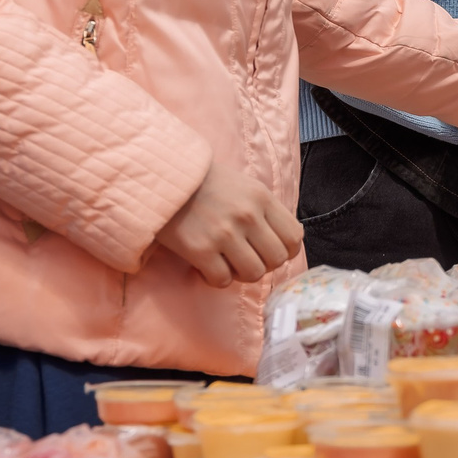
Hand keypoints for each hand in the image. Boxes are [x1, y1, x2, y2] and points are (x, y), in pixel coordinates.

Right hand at [153, 157, 302, 286]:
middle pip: (277, 260)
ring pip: (254, 274)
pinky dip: (215, 279)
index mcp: (262, 198)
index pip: (294, 237)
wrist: (163, 176)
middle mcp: (247, 215)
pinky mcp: (200, 250)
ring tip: (226, 262)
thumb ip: (265, 212)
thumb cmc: (207, 184)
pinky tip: (206, 266)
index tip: (269, 250)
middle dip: (264, 264)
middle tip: (246, 258)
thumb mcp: (246, 187)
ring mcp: (224, 234)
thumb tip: (281, 244)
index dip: (285, 251)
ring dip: (241, 274)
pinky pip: (222, 281)